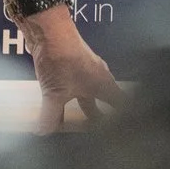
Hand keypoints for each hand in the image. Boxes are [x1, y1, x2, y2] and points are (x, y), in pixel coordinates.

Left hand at [21, 4, 120, 131]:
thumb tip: (44, 134)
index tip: (124, 134)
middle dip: (102, 118)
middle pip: (105, 102)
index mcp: (103, 85)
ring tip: (77, 126)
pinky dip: (71, 100)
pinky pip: (76, 89)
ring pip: (89, 95)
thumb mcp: (55, 94)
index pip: (122, 105)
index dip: (125, 119)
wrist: (49, 32)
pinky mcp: (72, 67)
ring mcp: (86, 72)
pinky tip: (60, 108)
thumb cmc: (62, 61)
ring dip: (84, 109)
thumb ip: (50, 117)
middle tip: (99, 136)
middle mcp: (99, 78)